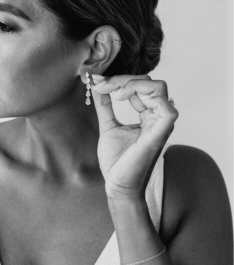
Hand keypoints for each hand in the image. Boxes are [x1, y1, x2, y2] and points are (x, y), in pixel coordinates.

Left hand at [90, 74, 177, 200]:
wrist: (117, 185)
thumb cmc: (116, 160)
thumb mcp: (108, 125)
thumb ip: (105, 104)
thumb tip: (97, 85)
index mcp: (149, 115)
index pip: (142, 85)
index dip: (120, 79)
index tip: (97, 82)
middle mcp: (158, 117)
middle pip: (151, 82)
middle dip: (124, 79)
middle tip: (102, 86)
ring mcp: (160, 125)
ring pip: (159, 88)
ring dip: (131, 84)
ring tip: (112, 93)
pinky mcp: (159, 135)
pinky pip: (167, 109)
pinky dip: (144, 95)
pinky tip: (121, 99)